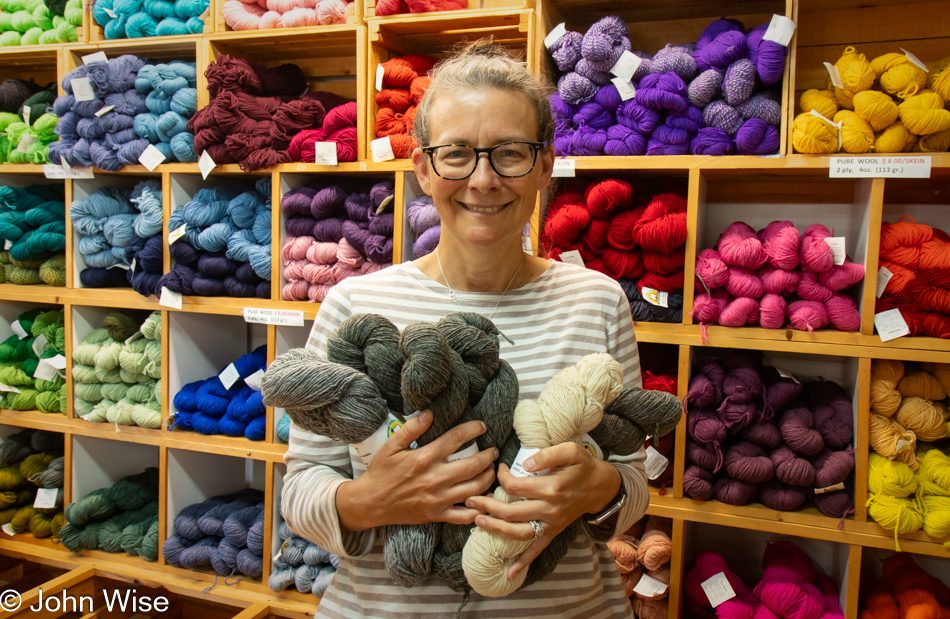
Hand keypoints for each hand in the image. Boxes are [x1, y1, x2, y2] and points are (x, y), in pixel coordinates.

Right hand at [337, 411, 497, 531]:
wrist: (370, 503)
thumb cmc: (381, 473)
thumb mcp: (391, 446)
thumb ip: (411, 429)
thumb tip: (429, 413)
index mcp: (424, 458)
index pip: (456, 439)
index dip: (473, 430)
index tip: (482, 426)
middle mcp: (435, 478)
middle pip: (473, 465)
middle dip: (488, 455)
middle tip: (493, 450)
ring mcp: (438, 499)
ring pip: (474, 488)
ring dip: (488, 478)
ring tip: (491, 470)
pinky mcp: (437, 514)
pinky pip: (464, 515)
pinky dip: (477, 508)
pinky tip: (483, 498)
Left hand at [464, 443, 620, 579]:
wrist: (601, 488)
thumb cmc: (583, 467)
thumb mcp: (572, 451)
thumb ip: (548, 454)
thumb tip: (525, 463)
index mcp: (551, 488)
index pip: (515, 485)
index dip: (501, 477)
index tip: (497, 469)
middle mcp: (549, 509)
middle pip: (511, 512)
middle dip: (487, 506)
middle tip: (470, 499)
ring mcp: (550, 523)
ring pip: (518, 533)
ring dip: (496, 529)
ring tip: (477, 520)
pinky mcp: (553, 532)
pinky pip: (537, 550)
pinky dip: (522, 562)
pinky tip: (509, 573)